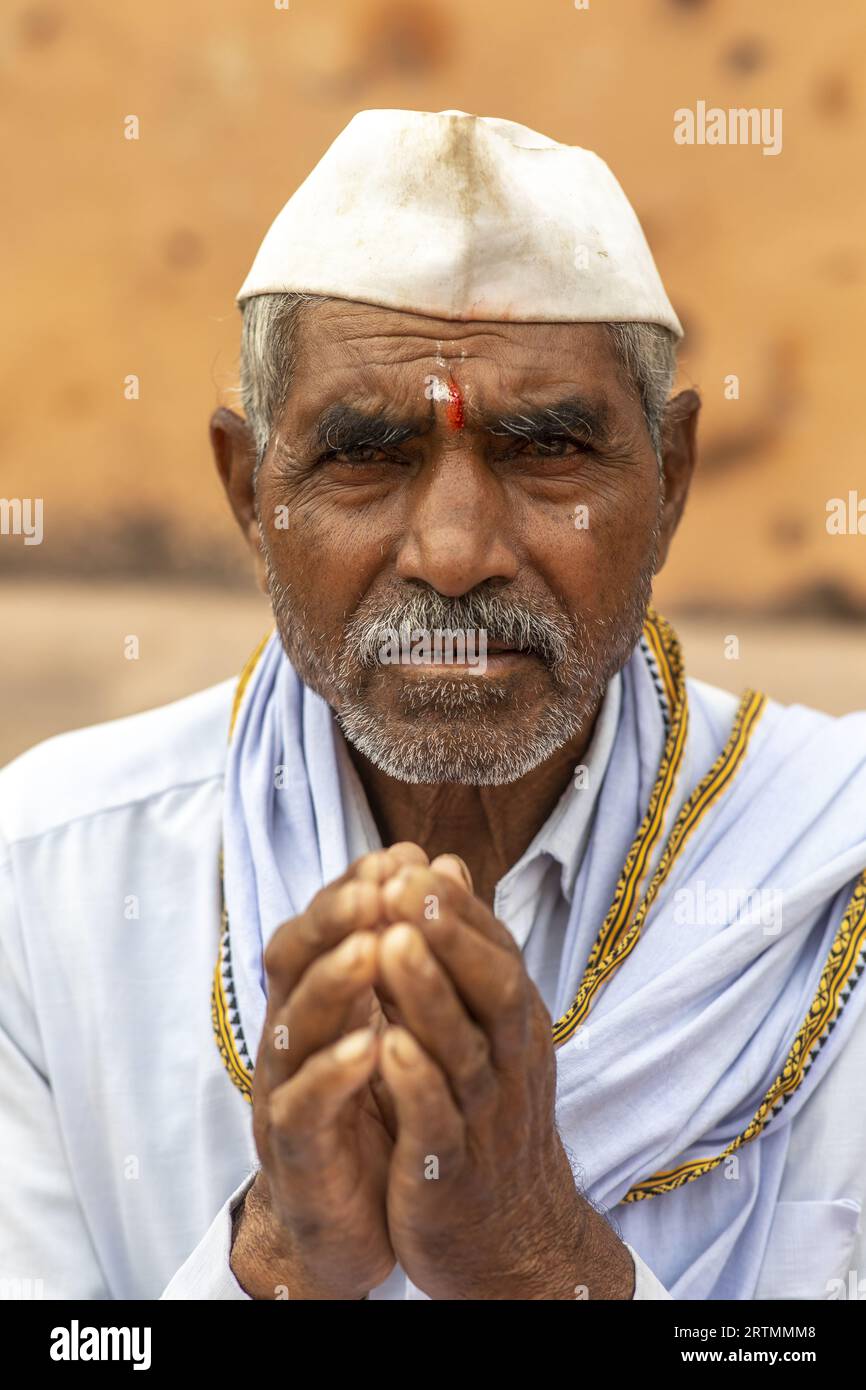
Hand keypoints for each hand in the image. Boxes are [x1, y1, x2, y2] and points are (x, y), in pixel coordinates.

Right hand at [230, 843, 426, 1299]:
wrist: (359, 1217)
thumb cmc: (374, 1104)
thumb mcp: (393, 1016)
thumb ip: (408, 944)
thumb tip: (435, 859)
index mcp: (318, 998)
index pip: (322, 928)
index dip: (352, 891)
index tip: (396, 857)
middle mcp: (293, 1034)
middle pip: (293, 963)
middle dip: (332, 921)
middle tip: (375, 889)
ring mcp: (286, 1090)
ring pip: (294, 1027)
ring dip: (333, 984)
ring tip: (373, 949)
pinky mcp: (295, 1152)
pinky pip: (305, 1108)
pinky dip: (334, 1075)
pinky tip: (372, 1047)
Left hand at [375, 859, 634, 1299]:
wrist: (510, 1239)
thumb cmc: (487, 1116)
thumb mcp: (485, 1028)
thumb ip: (463, 949)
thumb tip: (447, 864)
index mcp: (512, 1025)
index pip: (495, 952)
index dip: (456, 910)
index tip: (413, 862)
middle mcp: (507, 1062)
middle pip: (492, 989)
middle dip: (449, 936)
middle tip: (406, 886)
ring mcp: (483, 1116)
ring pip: (463, 1050)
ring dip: (427, 996)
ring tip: (390, 944)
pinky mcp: (451, 1170)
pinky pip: (438, 1122)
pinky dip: (416, 1084)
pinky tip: (386, 1048)